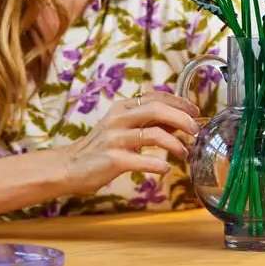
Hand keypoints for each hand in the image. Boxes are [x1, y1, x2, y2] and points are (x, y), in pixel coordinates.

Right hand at [57, 92, 200, 194]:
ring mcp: (115, 139)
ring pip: (153, 134)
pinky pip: (142, 160)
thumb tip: (179, 121)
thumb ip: (147, 123)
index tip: (195, 111)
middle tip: (195, 130)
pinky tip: (165, 169)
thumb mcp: (122, 128)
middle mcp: (118, 119)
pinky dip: (158, 165)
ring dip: (175, 144)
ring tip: (184, 153)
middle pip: (156, 110)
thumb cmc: (99, 148)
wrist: (68, 167)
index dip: (179, 102)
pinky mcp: (113, 159)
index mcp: (121, 108)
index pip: (155, 96)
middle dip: (182, 119)